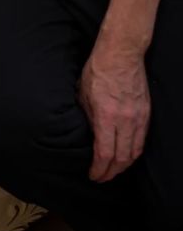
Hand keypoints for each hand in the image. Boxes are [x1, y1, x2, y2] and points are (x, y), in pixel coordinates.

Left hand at [78, 41, 149, 181]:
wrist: (121, 53)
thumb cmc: (98, 69)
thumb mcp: (84, 93)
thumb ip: (86, 116)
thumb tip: (86, 134)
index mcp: (106, 115)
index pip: (104, 153)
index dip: (98, 169)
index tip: (92, 174)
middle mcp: (124, 120)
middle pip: (120, 159)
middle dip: (110, 173)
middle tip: (101, 177)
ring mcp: (138, 118)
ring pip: (133, 153)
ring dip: (123, 167)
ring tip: (113, 171)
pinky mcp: (146, 114)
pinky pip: (142, 141)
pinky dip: (134, 153)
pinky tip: (126, 157)